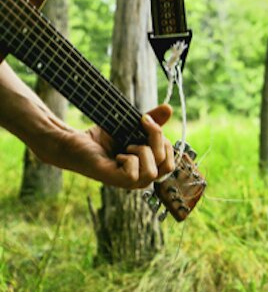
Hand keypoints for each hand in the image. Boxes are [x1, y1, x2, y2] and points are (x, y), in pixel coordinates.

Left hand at [54, 103, 175, 188]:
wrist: (72, 141)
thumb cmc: (100, 137)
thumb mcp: (132, 126)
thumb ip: (152, 121)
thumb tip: (169, 108)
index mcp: (146, 168)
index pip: (170, 164)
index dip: (166, 142)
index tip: (147, 121)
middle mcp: (139, 179)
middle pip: (167, 166)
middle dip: (158, 141)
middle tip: (141, 126)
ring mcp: (127, 183)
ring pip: (152, 172)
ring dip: (143, 151)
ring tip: (127, 145)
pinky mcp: (113, 181)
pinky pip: (134, 175)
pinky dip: (129, 160)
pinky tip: (117, 156)